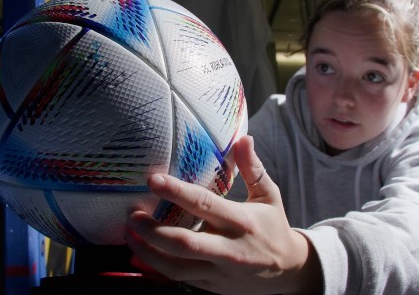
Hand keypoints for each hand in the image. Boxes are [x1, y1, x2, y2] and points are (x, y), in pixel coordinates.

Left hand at [124, 135, 320, 294]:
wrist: (289, 271)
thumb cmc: (274, 227)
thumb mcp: (269, 195)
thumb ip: (253, 168)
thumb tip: (244, 138)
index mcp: (242, 222)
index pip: (204, 205)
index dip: (177, 192)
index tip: (153, 179)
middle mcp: (229, 249)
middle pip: (184, 242)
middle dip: (152, 230)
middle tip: (132, 214)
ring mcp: (219, 271)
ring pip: (177, 267)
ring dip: (148, 251)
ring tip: (129, 234)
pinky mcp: (212, 286)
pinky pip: (179, 279)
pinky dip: (155, 269)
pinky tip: (138, 256)